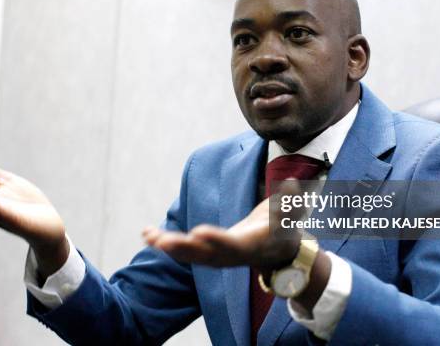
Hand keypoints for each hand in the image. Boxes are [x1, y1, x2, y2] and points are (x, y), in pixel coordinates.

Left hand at [143, 180, 304, 269]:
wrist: (278, 252)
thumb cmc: (284, 229)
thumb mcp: (291, 215)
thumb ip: (292, 202)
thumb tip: (293, 183)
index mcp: (251, 245)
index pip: (233, 245)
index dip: (216, 240)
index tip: (198, 233)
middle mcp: (232, 255)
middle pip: (205, 255)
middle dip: (184, 249)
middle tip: (164, 242)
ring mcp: (218, 256)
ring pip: (191, 254)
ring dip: (169, 246)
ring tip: (149, 236)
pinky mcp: (208, 252)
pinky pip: (184, 250)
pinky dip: (165, 242)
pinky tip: (146, 234)